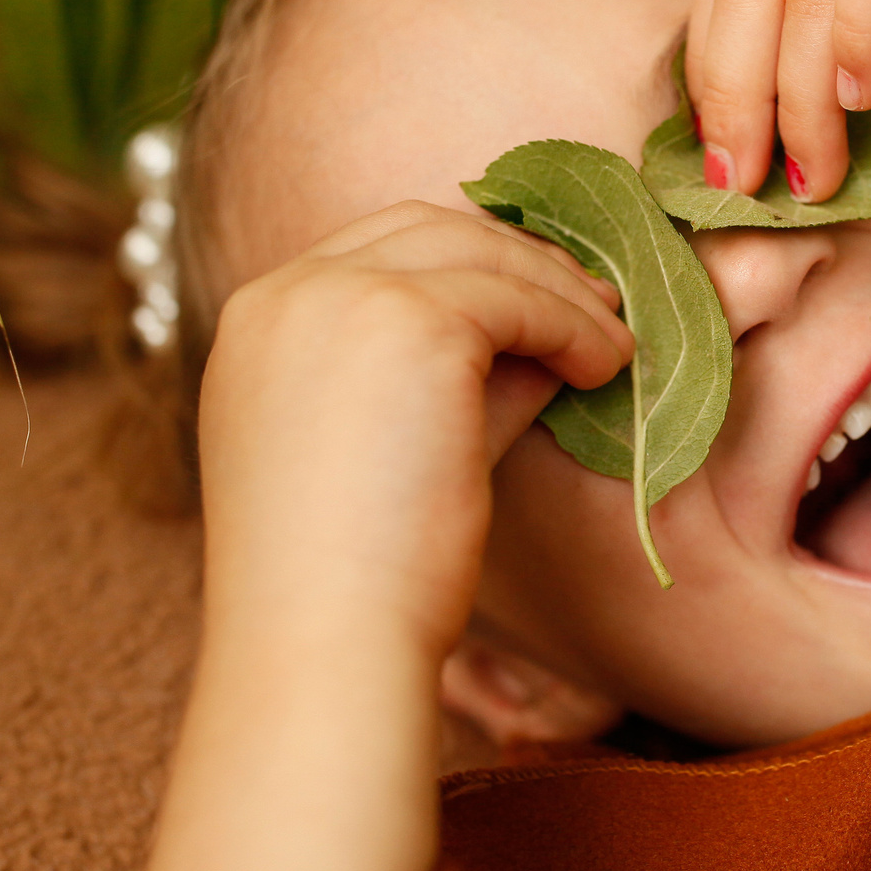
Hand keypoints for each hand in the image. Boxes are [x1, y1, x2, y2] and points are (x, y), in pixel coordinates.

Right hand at [197, 200, 631, 658]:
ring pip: (478, 254)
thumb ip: (463, 382)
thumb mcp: (403, 449)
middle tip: (592, 305)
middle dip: (517, 261)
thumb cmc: (359, 579)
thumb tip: (551, 340)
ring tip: (612, 347)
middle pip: (425, 228)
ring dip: (558, 293)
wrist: (326, 642)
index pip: (374, 250)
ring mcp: (339, 298)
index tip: (534, 300)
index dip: (464, 264)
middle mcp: (286, 292)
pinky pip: (515, 298)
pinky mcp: (406, 321)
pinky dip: (571, 325)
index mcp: (258, 322)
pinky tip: (605, 370)